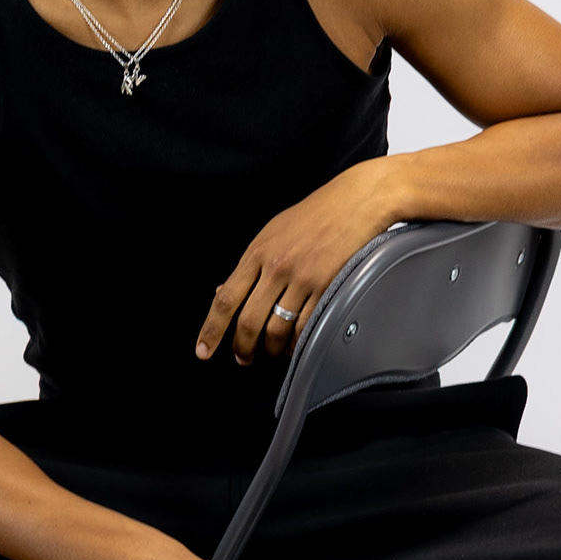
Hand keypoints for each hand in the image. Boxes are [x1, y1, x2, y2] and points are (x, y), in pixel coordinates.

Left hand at [195, 158, 401, 368]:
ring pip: (277, 329)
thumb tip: (223, 292)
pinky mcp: (328, 287)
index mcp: (258, 252)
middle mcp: (277, 266)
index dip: (212, 330)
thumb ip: (249, 264)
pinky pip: (307, 327)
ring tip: (271, 351)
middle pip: (249, 321)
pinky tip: (295, 342)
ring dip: (271, 348)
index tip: (203, 350)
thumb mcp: (272, 232)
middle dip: (242, 347)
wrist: (357, 201)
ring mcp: (303, 278)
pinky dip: (298, 342)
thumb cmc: (315, 215)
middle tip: (243, 358)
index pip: (226, 298)